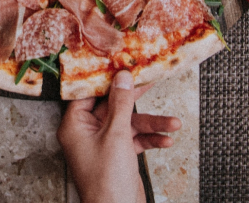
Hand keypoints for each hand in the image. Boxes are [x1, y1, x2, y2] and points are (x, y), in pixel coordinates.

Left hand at [58, 71, 180, 202]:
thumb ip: (120, 104)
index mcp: (75, 126)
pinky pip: (135, 140)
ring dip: (151, 124)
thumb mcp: (116, 135)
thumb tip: (122, 78)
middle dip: (136, 100)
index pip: (89, 94)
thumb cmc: (107, 181)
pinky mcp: (118, 155)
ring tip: (173, 123)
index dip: (106, 81)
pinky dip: (150, 139)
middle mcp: (87, 133)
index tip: (122, 67)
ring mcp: (103, 144)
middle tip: (152, 81)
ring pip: (129, 124)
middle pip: (113, 107)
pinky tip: (166, 140)